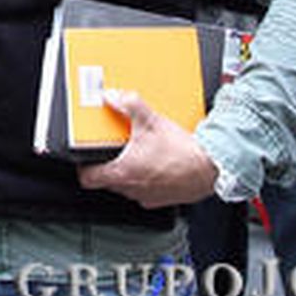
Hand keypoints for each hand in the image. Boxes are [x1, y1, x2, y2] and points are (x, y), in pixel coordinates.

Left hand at [77, 89, 218, 208]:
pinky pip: (145, 190)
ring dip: (128, 171)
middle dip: (108, 163)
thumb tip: (113, 96)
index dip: (83, 166)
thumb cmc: (183, 153)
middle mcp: (131, 189)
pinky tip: (155, 165)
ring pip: (126, 186)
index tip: (85, 156)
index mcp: (122, 172)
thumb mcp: (151, 121)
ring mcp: (146, 196)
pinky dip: (146, 178)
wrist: (212, 169)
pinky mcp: (161, 199)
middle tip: (113, 148)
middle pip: (106, 180)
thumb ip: (128, 106)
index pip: (87, 178)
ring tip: (138, 154)